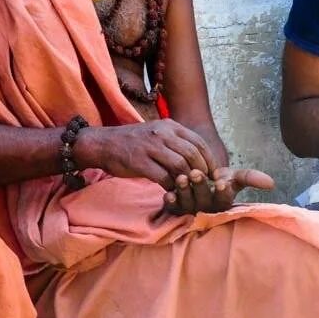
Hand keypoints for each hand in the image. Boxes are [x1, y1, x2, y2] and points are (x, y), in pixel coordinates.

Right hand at [75, 120, 219, 190]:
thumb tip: (200, 160)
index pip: (199, 142)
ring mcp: (151, 147)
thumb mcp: (158, 133)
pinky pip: (163, 177)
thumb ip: (177, 142)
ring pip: (180, 166)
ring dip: (187, 181)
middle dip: (202, 172)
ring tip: (188, 189)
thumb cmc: (135, 142)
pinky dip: (171, 187)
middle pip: (192, 155)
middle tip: (204, 186)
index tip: (214, 174)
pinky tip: (171, 192)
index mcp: (171, 126)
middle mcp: (163, 133)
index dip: (210, 160)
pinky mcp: (140, 162)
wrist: (105, 144)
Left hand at [164, 167, 274, 214]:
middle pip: (204, 201)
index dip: (223, 192)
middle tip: (196, 173)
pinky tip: (168, 193)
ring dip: (184, 191)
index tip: (222, 182)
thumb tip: (272, 183)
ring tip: (182, 177)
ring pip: (187, 204)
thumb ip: (250, 178)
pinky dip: (170, 201)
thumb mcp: (235, 178)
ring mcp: (190, 211)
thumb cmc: (219, 181)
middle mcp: (207, 209)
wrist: (198, 181)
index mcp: (223, 203)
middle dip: (200, 187)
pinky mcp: (175, 210)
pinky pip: (172, 209)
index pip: (225, 200)